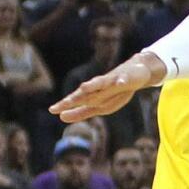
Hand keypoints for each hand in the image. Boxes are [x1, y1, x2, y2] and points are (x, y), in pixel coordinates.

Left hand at [49, 52, 163, 121]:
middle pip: (86, 92)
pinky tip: (120, 83)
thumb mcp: (98, 105)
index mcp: (93, 94)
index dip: (65, 105)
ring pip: (102, 82)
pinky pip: (124, 79)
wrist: (136, 71)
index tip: (52, 110)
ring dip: (93, 85)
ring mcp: (113, 80)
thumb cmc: (114, 90)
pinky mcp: (126, 77)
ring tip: (84, 87)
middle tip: (65, 103)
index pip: (77, 99)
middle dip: (77, 97)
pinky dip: (122, 81)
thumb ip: (80, 112)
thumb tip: (61, 117)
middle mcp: (100, 86)